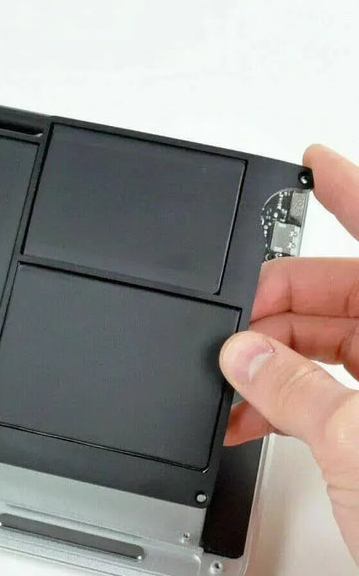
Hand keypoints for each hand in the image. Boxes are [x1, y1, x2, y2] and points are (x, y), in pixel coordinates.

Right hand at [221, 144, 358, 563]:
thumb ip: (293, 390)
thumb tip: (243, 353)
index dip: (352, 191)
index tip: (312, 160)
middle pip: (352, 294)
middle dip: (279, 306)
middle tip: (229, 329)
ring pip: (337, 345)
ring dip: (276, 361)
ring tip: (231, 384)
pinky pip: (336, 390)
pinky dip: (291, 399)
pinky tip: (253, 415)